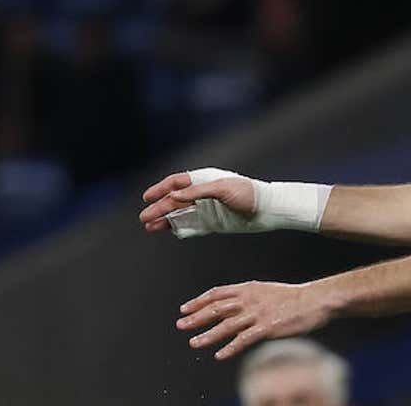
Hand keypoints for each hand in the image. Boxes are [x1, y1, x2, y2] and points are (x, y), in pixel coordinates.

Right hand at [138, 171, 254, 232]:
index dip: (161, 189)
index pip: (177, 183)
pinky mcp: (212, 223)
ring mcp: (207, 209)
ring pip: (180, 214)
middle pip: (175, 201)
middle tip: (144, 217)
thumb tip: (174, 196)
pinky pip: (191, 226)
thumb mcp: (222, 189)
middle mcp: (203, 194)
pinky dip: (179, 228)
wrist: (267, 210)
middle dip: (159, 208)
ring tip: (149, 226)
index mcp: (204, 180)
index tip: (147, 198)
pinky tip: (167, 231)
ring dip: (165, 219)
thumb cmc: (248, 194)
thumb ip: (197, 192)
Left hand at [176, 280, 334, 359]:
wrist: (316, 300)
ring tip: (194, 343)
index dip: (199, 301)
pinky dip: (230, 348)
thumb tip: (232, 307)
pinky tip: (220, 355)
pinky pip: (244, 339)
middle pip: (217, 308)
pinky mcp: (268, 327)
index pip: (217, 293)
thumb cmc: (294, 298)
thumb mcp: (267, 291)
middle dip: (197, 317)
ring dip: (208, 335)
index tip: (185, 308)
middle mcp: (250, 299)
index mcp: (249, 288)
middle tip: (181, 325)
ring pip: (226, 325)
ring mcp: (258, 313)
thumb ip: (249, 298)